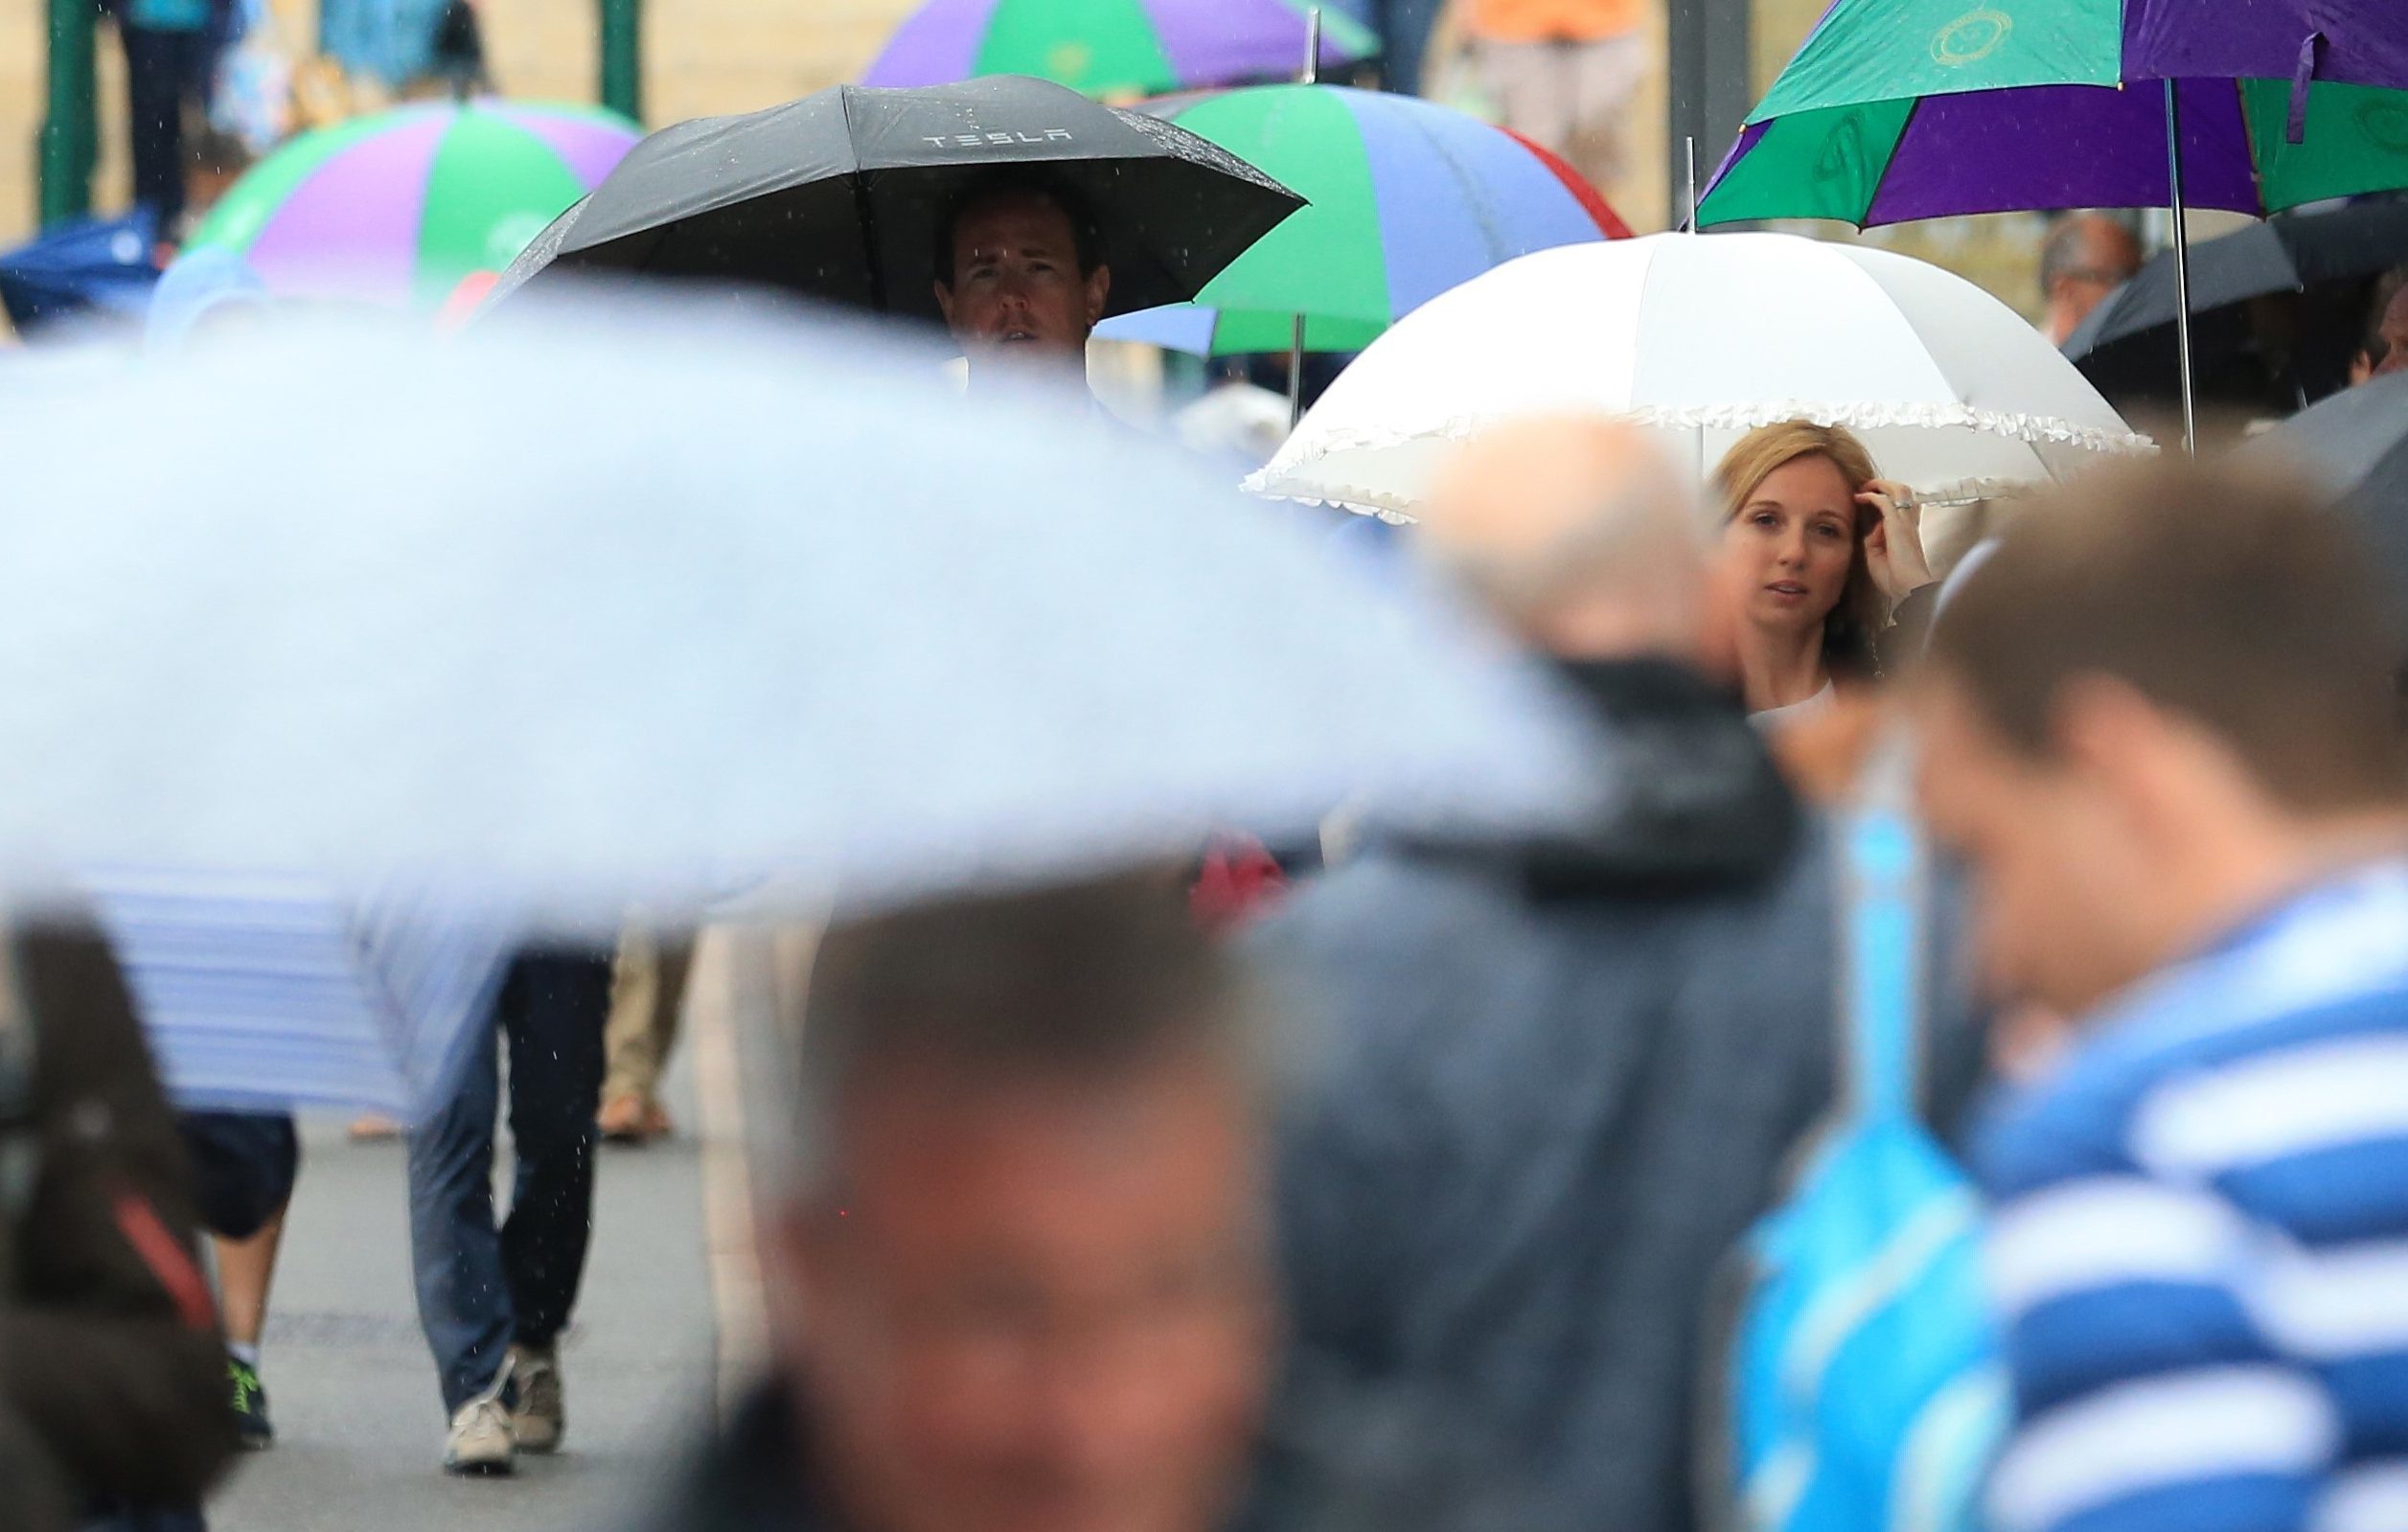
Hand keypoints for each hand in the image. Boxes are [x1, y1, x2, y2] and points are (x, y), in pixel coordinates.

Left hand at [1858, 479, 1934, 603]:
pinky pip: (1885, 501)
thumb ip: (1874, 540)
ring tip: (1864, 487)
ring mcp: (1905, 522)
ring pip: (1899, 490)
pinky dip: (1872, 495)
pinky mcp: (1898, 524)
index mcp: (1906, 531)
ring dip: (1880, 485)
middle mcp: (1908, 523)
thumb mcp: (1877, 557)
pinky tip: (1860, 497)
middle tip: (1866, 487)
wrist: (1908, 589)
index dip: (1882, 499)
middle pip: (1903, 492)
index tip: (1865, 500)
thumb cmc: (1896, 579)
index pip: (1898, 506)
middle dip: (1884, 485)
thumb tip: (1872, 528)